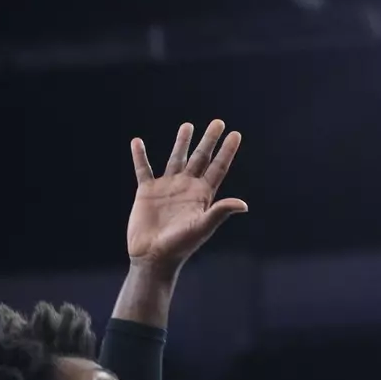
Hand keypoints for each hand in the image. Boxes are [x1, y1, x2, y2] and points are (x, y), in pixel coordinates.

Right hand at [126, 121, 245, 270]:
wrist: (153, 257)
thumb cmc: (180, 246)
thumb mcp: (201, 227)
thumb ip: (219, 212)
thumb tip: (243, 204)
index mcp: (202, 195)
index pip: (218, 168)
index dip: (227, 151)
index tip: (236, 134)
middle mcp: (186, 188)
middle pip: (200, 158)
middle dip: (209, 140)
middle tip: (218, 122)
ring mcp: (166, 188)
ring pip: (175, 159)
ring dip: (181, 142)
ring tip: (188, 125)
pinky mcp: (146, 192)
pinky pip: (143, 169)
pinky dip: (139, 156)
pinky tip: (137, 142)